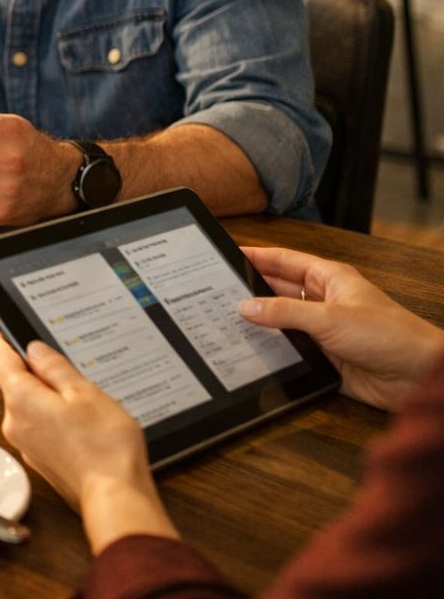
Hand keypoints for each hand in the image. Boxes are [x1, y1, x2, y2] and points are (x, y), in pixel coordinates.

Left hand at [0, 332, 177, 552]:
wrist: (115, 497)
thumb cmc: (104, 446)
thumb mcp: (83, 392)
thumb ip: (54, 367)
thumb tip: (33, 349)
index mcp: (20, 399)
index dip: (0, 337)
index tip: (1, 324)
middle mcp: (15, 422)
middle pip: (15, 382)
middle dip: (33, 368)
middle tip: (61, 356)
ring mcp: (27, 444)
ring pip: (30, 405)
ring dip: (47, 394)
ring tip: (80, 392)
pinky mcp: (41, 459)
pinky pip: (41, 426)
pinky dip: (54, 416)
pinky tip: (81, 420)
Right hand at [239, 246, 443, 411]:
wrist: (417, 376)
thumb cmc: (390, 336)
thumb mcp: (330, 318)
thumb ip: (284, 312)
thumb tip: (247, 307)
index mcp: (328, 278)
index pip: (282, 261)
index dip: (254, 257)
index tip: (225, 256)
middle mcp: (323, 301)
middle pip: (276, 291)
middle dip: (249, 291)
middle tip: (216, 294)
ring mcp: (321, 330)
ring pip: (280, 322)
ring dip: (260, 324)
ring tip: (225, 322)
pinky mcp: (322, 356)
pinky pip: (288, 349)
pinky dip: (271, 349)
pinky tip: (250, 350)